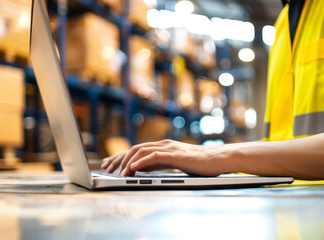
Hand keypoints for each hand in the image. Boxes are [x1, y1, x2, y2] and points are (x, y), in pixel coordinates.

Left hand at [101, 139, 224, 176]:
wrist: (217, 159)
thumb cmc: (198, 163)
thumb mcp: (173, 164)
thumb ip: (158, 164)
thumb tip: (140, 169)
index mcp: (162, 146)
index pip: (136, 149)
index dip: (121, 156)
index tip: (109, 164)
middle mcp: (163, 144)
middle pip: (135, 148)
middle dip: (119, 158)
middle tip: (107, 167)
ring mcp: (169, 148)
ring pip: (142, 151)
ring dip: (128, 162)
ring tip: (119, 172)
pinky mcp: (175, 155)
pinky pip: (154, 156)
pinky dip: (141, 162)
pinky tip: (133, 168)